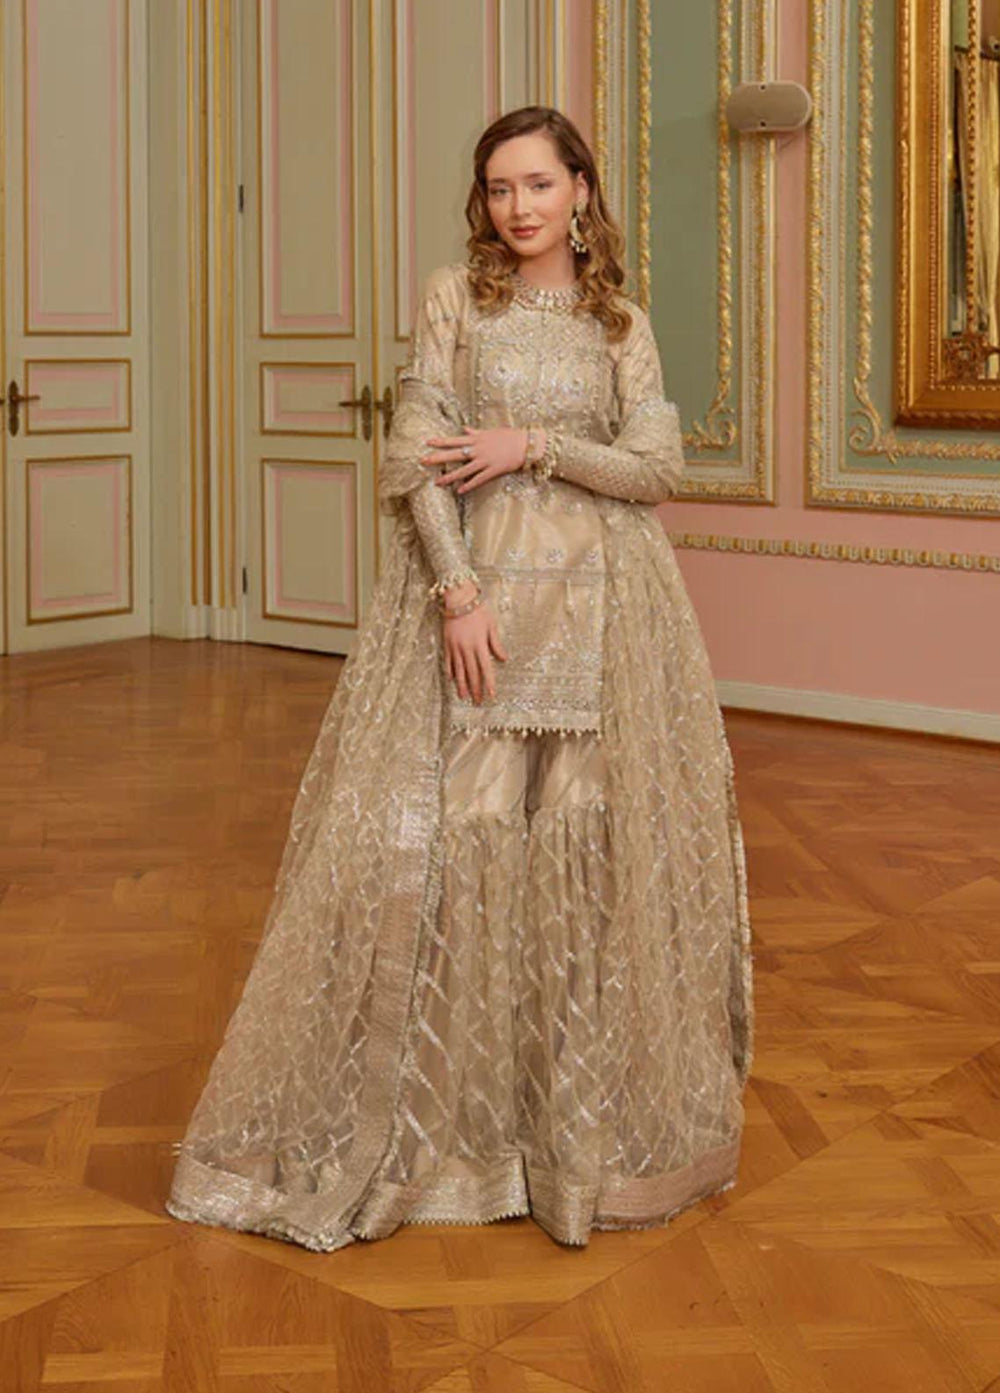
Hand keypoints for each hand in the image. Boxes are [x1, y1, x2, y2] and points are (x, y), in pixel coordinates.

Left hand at [420, 426, 529, 492]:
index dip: (440, 441)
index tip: (427, 442)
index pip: (454, 440)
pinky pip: (479, 479)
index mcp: (477, 439)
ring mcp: (485, 461)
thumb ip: (476, 432)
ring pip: (463, 470)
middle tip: (423, 461)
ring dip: (449, 476)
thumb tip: (465, 428)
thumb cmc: (510, 436)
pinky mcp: (493, 470)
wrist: (527, 444)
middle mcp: (478, 449)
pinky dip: (469, 485)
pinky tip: (459, 491)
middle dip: (438, 458)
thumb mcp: (491, 431)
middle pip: (454, 455)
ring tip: (437, 482)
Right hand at [441, 581, 507, 701]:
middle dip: (476, 689)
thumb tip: (504, 658)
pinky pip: (449, 661)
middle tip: (478, 702)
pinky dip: (450, 671)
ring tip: (464, 696)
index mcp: (480, 645)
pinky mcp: (447, 643)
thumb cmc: (478, 610)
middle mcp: (467, 649)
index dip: (489, 683)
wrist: (458, 599)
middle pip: (472, 673)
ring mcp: (455, 647)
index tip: (491, 695)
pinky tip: (451, 680)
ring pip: (459, 671)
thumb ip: (496, 644)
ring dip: (462, 685)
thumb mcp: (491, 626)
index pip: (486, 669)